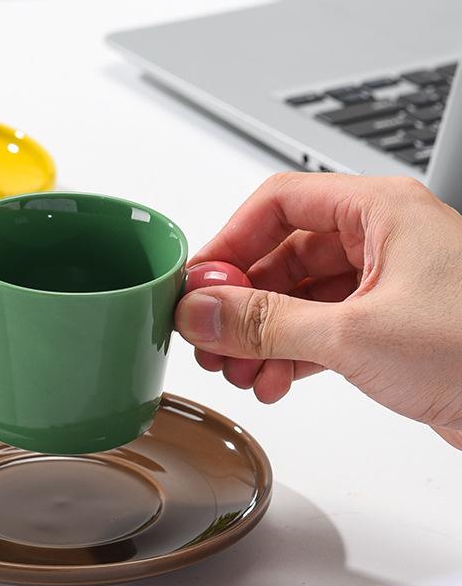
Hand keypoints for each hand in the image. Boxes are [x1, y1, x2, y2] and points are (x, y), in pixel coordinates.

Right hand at [175, 172, 461, 448]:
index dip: (230, 241)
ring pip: (297, 297)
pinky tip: (274, 381)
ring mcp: (384, 286)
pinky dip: (288, 354)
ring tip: (238, 369)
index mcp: (380, 212)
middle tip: (209, 336)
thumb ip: (265, 322)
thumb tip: (203, 311)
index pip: (278, 203)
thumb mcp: (354, 333)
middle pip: (282, 254)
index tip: (199, 282)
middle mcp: (381, 241)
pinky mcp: (387, 328)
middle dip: (241, 301)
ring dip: (260, 335)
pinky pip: (318, 329)